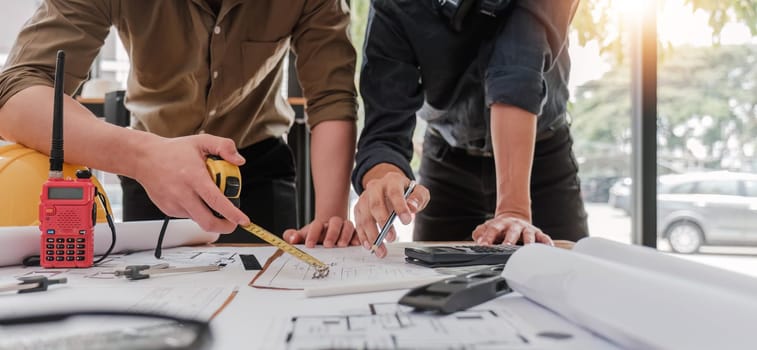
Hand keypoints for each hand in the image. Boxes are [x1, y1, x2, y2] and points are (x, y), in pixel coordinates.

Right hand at [134, 134, 249, 232]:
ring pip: (198, 219)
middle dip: (224, 227)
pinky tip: (193, 196)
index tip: (243, 220)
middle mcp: (183, 193)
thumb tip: (239, 161)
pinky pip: (188, 216)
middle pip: (207, 221)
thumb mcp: (202, 141)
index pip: (216, 201)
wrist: (144, 158)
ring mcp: (174, 204)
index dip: (232, 213)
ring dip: (209, 215)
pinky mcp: (168, 209)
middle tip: (233, 222)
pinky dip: (196, 210)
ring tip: (209, 199)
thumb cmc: (173, 151)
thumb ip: (224, 146)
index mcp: (194, 177)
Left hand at [283, 217, 356, 247]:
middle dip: (331, 233)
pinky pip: (358, 233)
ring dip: (345, 235)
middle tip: (328, 245)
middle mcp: (333, 224)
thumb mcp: (303, 236)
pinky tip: (357, 244)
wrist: (328, 234)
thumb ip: (293, 236)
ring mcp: (345, 228)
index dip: (313, 234)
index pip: (317, 225)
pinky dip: (358, 238)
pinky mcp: (355, 234)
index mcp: (320, 224)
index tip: (309, 245)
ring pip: (348, 225)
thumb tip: (291, 238)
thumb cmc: (315, 237)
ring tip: (342, 245)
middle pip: (334, 222)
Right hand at [354, 172, 429, 257]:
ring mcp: (365, 198)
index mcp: (391, 180)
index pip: (394, 193)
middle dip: (382, 223)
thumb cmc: (406, 192)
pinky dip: (363, 236)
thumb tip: (412, 207)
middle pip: (375, 205)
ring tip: (381, 249)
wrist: (390, 187)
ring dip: (372, 235)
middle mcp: (375, 187)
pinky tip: (370, 246)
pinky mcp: (359, 208)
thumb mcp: (418, 191)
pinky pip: (358, 223)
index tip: (406, 221)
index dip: (400, 207)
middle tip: (392, 238)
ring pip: (365, 216)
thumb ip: (418, 198)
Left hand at [472, 214, 552, 245]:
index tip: (483, 245)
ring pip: (529, 235)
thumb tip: (478, 240)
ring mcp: (526, 229)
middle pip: (512, 232)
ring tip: (528, 250)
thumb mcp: (487, 228)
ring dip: (528, 242)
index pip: (492, 229)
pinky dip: (546, 242)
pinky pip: (543, 237)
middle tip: (506, 247)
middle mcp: (514, 225)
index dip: (487, 237)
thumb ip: (480, 234)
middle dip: (509, 240)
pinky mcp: (537, 233)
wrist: (514, 218)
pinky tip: (548, 248)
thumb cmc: (500, 228)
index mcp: (500, 224)